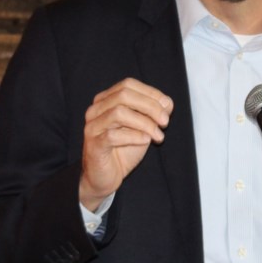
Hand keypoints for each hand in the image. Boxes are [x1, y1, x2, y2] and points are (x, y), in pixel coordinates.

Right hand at [79, 78, 172, 210]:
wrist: (105, 177)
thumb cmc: (123, 150)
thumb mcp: (142, 128)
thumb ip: (153, 113)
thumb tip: (167, 102)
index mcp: (106, 100)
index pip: (128, 84)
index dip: (151, 93)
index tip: (168, 106)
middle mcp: (96, 110)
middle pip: (123, 95)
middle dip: (150, 106)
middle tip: (165, 121)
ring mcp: (93, 127)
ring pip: (119, 113)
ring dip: (144, 123)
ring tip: (158, 135)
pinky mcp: (94, 145)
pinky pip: (113, 135)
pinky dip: (134, 136)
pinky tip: (146, 141)